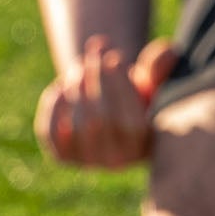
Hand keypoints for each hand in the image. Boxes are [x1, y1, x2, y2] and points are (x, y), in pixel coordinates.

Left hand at [36, 36, 178, 168]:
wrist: (109, 110)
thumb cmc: (138, 92)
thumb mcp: (153, 79)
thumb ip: (161, 67)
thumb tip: (163, 54)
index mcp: (145, 148)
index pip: (130, 124)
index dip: (120, 87)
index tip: (115, 57)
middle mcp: (118, 162)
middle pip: (100, 122)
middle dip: (96, 80)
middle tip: (94, 53)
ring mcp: (88, 161)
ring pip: (77, 126)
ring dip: (76, 89)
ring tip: (80, 66)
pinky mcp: (62, 157)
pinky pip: (51, 132)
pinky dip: (53, 107)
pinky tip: (62, 86)